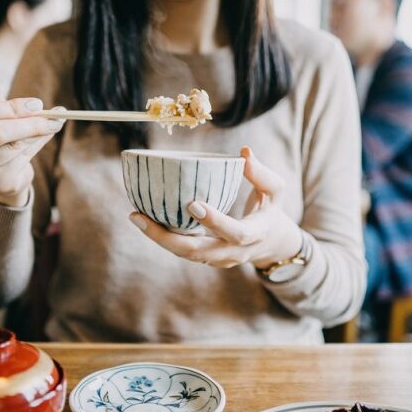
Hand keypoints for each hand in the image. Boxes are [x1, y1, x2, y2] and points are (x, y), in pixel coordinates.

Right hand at [0, 79, 64, 206]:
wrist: (2, 173)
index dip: (10, 107)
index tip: (37, 104)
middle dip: (26, 122)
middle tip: (50, 116)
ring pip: (9, 147)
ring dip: (34, 134)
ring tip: (50, 125)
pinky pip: (17, 161)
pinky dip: (34, 147)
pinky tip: (43, 138)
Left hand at [130, 146, 303, 268]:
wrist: (271, 244)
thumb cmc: (271, 211)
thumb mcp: (276, 191)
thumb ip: (262, 174)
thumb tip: (244, 152)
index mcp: (253, 235)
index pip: (234, 232)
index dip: (214, 221)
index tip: (193, 204)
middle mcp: (232, 253)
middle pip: (196, 252)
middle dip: (166, 238)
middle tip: (140, 216)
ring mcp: (217, 259)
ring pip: (184, 254)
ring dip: (158, 238)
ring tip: (135, 216)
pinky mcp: (205, 258)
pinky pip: (182, 250)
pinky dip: (163, 237)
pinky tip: (143, 219)